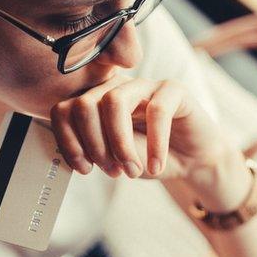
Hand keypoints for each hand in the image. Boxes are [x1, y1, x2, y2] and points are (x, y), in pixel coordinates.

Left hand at [48, 74, 230, 179]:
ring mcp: (143, 85)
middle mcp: (115, 88)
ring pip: (114, 101)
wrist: (193, 161)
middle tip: (113, 171)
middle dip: (95, 145)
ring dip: (120, 144)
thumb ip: (96, 151)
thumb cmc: (151, 157)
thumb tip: (76, 155)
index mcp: (95, 102)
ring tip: (133, 170)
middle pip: (84, 104)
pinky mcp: (173, 89)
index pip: (64, 110)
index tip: (84, 169)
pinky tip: (156, 166)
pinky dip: (155, 144)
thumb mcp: (116, 160)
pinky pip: (156, 110)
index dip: (68, 141)